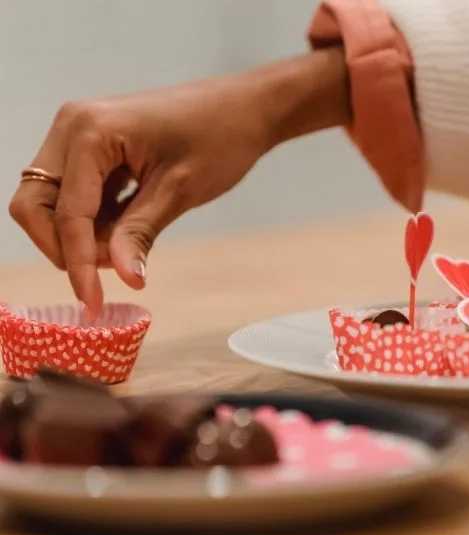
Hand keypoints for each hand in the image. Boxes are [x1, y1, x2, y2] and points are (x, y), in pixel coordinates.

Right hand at [8, 49, 348, 315]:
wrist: (246, 108)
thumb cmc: (221, 138)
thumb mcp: (180, 191)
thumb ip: (141, 233)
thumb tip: (124, 279)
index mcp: (90, 132)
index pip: (67, 213)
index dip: (77, 264)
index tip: (92, 305)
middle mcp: (72, 127)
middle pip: (36, 205)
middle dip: (66, 246)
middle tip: (113, 269)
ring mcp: (77, 133)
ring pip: (51, 201)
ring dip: (79, 235)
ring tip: (128, 248)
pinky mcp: (91, 145)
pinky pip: (73, 192)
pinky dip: (93, 219)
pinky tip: (127, 232)